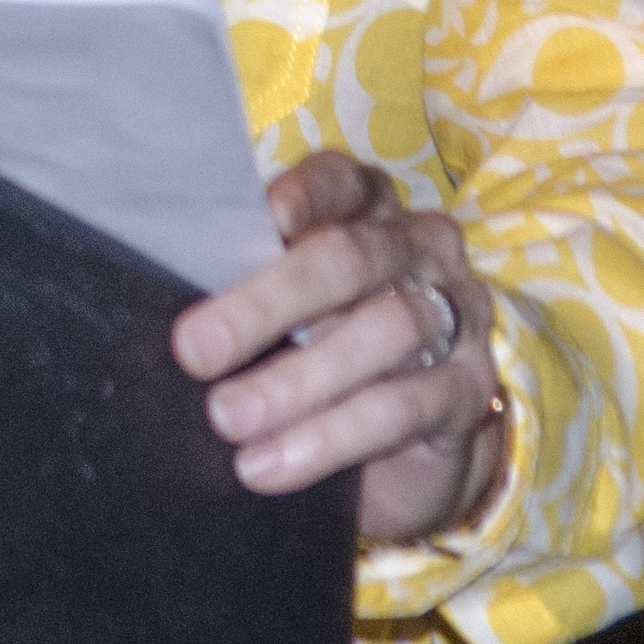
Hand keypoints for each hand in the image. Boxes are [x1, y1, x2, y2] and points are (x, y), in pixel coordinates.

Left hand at [170, 151, 509, 542]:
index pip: (342, 180)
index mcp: (368, 209)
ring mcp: (457, 315)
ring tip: (227, 418)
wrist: (414, 442)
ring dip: (296, 381)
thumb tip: (172, 317)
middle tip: (196, 349)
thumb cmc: (323, 347)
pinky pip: (402, 408)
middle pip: (351, 259)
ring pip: (385, 332)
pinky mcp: (471, 390)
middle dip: (268, 301)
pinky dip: (328, 438)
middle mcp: (421, 248)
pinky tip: (270, 463)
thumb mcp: (287, 309)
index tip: (267, 218)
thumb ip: (246, 285)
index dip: (306, 193)